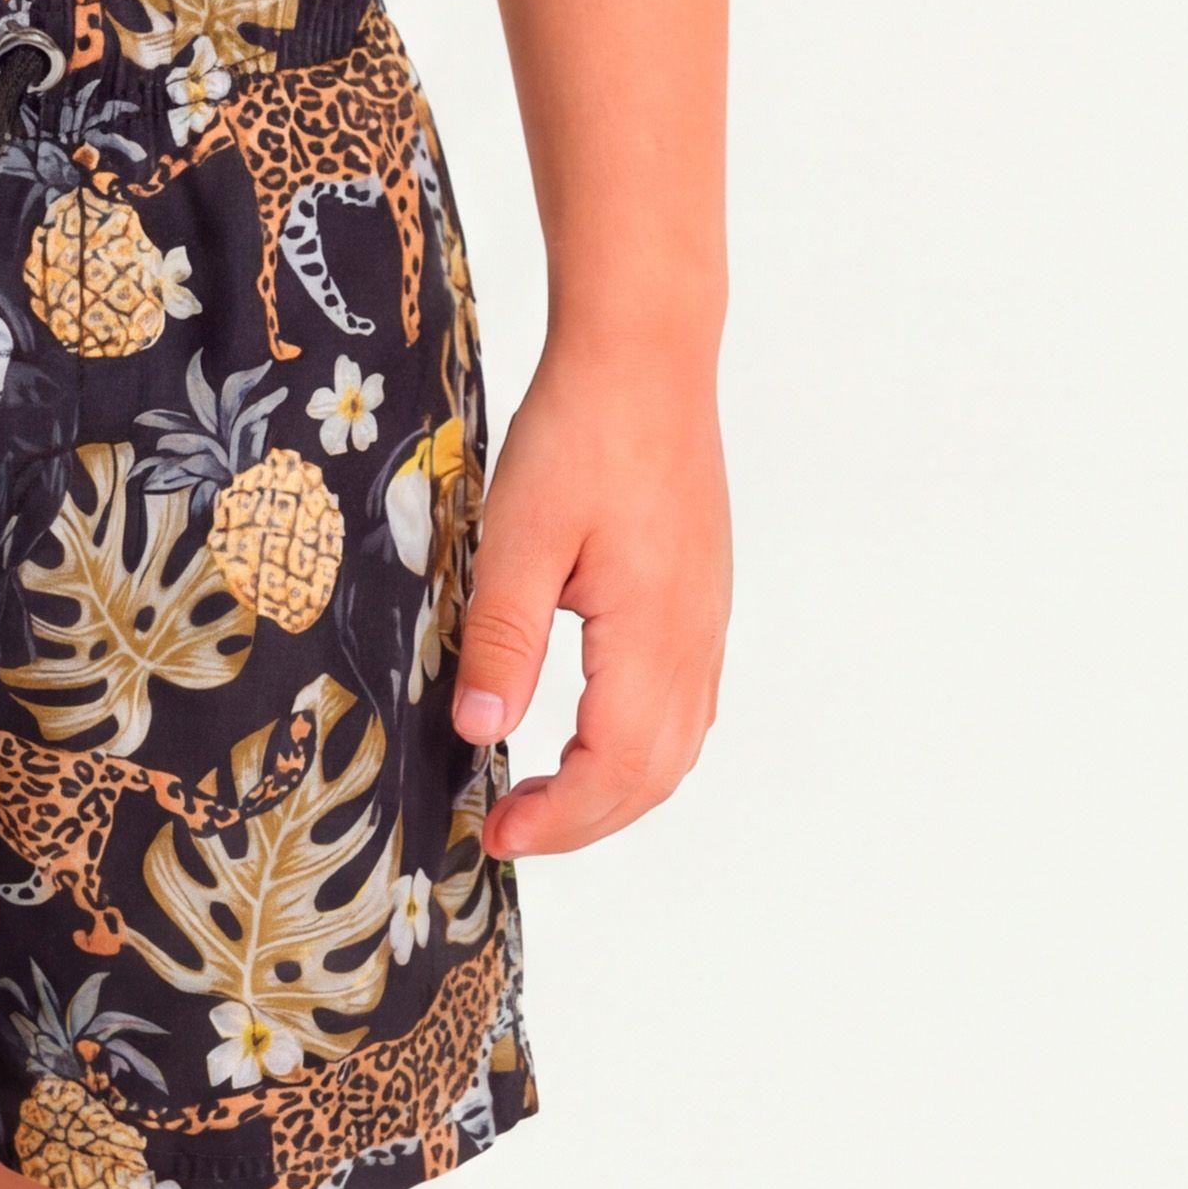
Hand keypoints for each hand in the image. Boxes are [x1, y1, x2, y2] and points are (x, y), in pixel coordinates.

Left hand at [451, 336, 729, 859]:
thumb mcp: (519, 533)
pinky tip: (593, 732)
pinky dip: (642, 745)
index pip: (616, 769)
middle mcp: (695, 639)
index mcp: (653, 634)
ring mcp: (707, 619)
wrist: (645, 355)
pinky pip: (686, 703)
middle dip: (585, 820)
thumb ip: (502, 638)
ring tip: (546, 794)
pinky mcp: (702, 596)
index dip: (558, 818)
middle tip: (512, 829)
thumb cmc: (582, 430)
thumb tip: (480, 731)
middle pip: (655, 774)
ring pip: (679, 744)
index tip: (498, 833)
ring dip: (616, 788)